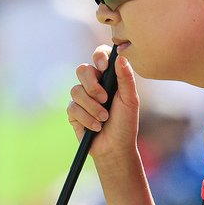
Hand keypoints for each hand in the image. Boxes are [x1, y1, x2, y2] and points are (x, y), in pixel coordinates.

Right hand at [66, 45, 139, 168]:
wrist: (115, 148)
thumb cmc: (126, 124)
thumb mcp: (130, 100)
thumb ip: (126, 78)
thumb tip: (120, 57)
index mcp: (108, 77)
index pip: (100, 56)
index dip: (98, 56)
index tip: (104, 66)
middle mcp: (93, 85)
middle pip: (82, 70)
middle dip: (92, 85)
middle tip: (104, 99)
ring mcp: (82, 98)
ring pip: (76, 90)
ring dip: (92, 107)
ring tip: (104, 118)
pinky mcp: (73, 112)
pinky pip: (73, 108)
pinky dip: (87, 118)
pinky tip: (96, 127)